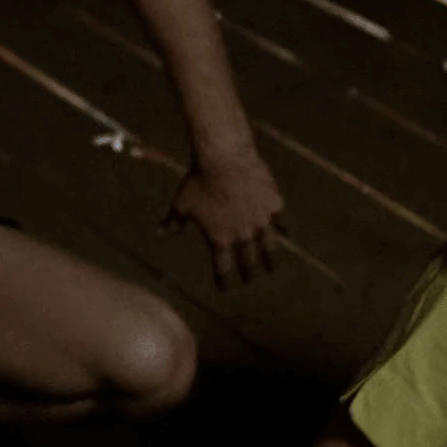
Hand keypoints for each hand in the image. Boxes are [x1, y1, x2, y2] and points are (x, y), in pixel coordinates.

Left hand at [164, 146, 284, 287]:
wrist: (223, 158)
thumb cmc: (197, 180)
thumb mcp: (182, 203)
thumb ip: (174, 221)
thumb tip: (162, 233)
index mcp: (220, 238)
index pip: (222, 267)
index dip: (223, 279)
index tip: (225, 288)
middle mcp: (243, 234)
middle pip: (247, 260)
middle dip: (248, 272)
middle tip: (249, 279)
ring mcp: (261, 220)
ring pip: (269, 246)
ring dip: (269, 259)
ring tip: (271, 267)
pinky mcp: (274, 204)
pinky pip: (280, 220)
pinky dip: (282, 227)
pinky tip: (284, 232)